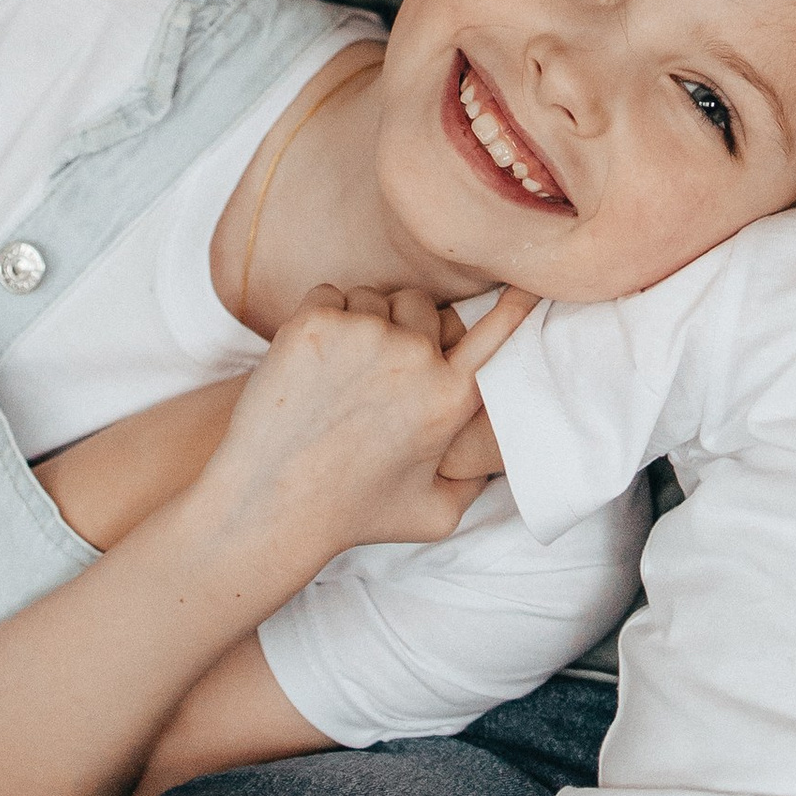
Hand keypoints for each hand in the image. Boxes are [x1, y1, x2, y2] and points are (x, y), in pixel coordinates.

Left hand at [204, 284, 534, 554]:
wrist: (269, 505)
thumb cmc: (352, 514)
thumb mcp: (437, 515)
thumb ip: (476, 481)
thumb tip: (495, 453)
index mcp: (451, 397)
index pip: (499, 331)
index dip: (516, 302)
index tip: (525, 281)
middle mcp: (414, 357)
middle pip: (422, 304)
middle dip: (405, 327)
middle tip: (377, 369)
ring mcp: (362, 334)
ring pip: (373, 297)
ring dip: (362, 322)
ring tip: (340, 373)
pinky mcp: (312, 323)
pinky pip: (330, 294)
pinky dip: (323, 318)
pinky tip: (313, 362)